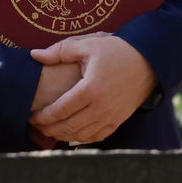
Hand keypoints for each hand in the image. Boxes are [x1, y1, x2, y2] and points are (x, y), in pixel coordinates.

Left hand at [27, 33, 157, 145]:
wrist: (150, 60)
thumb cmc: (118, 50)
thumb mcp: (89, 45)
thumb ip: (60, 51)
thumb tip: (35, 55)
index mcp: (90, 89)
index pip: (59, 111)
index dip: (42, 117)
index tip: (31, 115)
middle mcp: (101, 107)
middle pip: (67, 127)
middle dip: (48, 129)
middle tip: (36, 125)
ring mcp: (112, 116)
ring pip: (80, 135)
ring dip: (62, 135)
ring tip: (50, 130)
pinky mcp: (119, 119)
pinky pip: (96, 136)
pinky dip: (81, 137)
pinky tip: (72, 132)